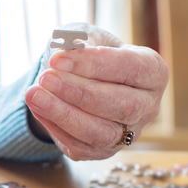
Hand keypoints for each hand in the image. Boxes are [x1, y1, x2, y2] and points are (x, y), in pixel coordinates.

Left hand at [25, 23, 168, 160]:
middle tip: (46, 78)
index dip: (94, 64)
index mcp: (152, 71)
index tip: (58, 59)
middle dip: (80, 92)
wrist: (77, 78)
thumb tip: (66, 47)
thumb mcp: (84, 36)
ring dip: (64, 114)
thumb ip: (78, 39)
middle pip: (122, 105)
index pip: (131, 68)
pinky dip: (56, 128)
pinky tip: (37, 108)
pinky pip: (81, 147)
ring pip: (102, 133)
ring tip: (34, 95)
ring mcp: (128, 133)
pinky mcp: (103, 151)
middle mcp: (147, 106)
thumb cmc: (87, 54)